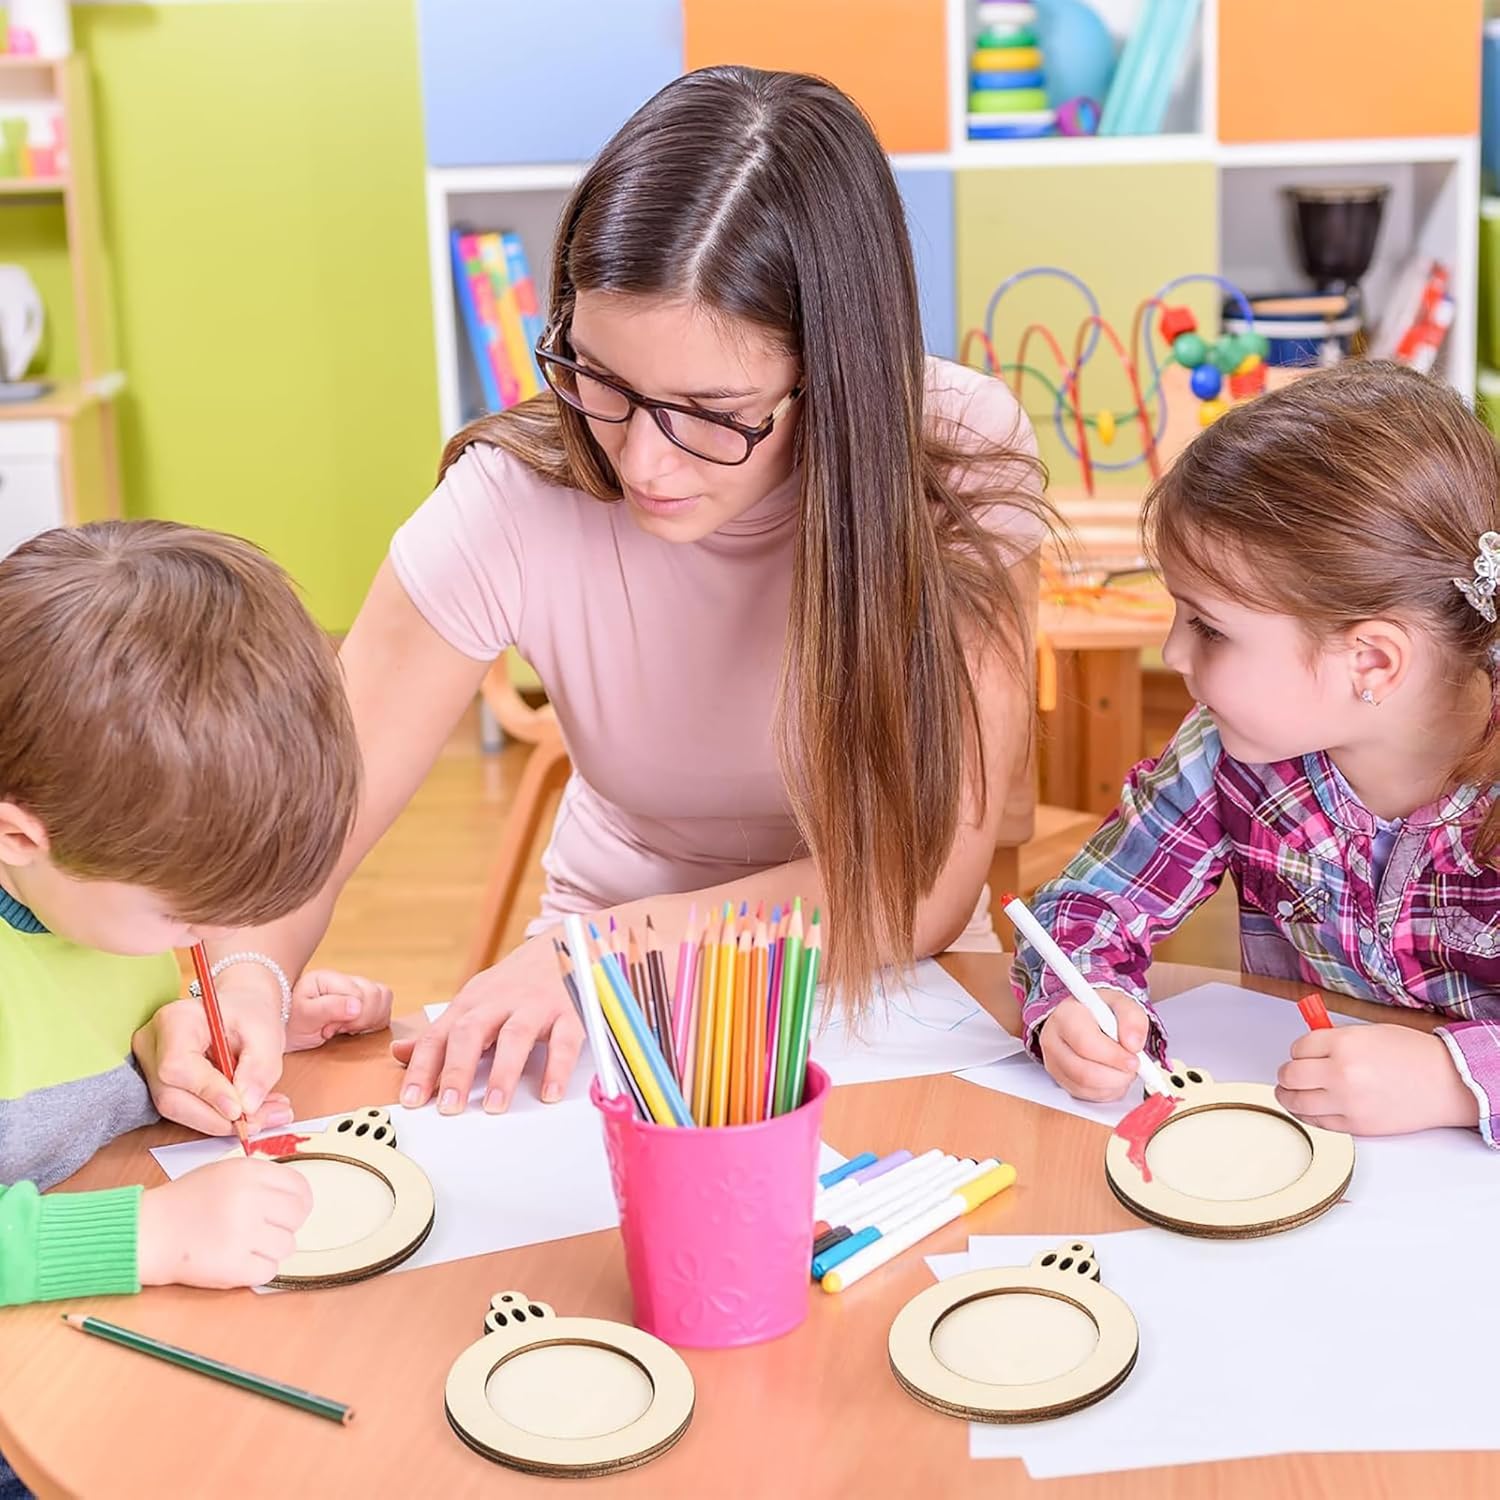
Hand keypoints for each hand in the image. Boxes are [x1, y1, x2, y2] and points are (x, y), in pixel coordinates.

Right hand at [134, 994, 292, 1136]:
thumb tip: (247, 1106)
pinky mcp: (160, 1084)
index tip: (240, 1110)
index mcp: (175, 1020)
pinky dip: (217, 1118)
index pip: (177, 1066)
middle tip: (259, 1122)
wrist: (240, 1008)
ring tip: (262, 1117)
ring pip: (177, 1110)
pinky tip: (249, 1115)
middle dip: (217, 1118)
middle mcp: (153, 1044)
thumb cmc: (249, 1013)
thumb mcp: (266, 1033)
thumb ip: (260, 1068)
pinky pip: (184, 1111)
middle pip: (171, 1097)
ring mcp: (150, 1066)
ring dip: (221, 1122)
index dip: (208, 1092)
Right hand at [138, 1157, 312, 1288]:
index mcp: (249, 1172)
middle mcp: (249, 1199)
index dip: (300, 1201)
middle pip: (298, 1217)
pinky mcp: (233, 1266)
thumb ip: (262, 1180)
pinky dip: (257, 1270)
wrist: (148, 1231)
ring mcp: (242, 1234)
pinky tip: (239, 1261)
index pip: (300, 1187)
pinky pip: (269, 1271)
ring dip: (271, 1249)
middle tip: (264, 1230)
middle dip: (285, 1226)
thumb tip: (300, 1197)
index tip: (290, 1211)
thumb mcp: (225, 1172)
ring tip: (246, 1245)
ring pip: (287, 1246)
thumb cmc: (187, 1201)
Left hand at [284, 968, 393, 1051]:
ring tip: (344, 1030)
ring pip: (384, 998)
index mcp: (329, 978)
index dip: (351, 1018)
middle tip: (335, 1030)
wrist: (278, 1035)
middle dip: (361, 1020)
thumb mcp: (303, 1017)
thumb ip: (329, 1008)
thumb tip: (357, 1005)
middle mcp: (346, 980)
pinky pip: (383, 1009)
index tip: (327, 1030)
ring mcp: (355, 990)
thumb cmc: (288, 1025)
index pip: (362, 994)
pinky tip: (353, 1030)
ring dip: (369, 1020)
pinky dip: (374, 1022)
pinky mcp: (363, 1004)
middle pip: (377, 994)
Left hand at [391, 935, 583, 1114]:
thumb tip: (400, 1053)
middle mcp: (499, 1001)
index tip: (413, 1100)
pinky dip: (558, 1067)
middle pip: (472, 1032)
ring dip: (503, 1071)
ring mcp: (535, 1005)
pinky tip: (549, 1093)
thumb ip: (442, 1031)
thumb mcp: (475, 1000)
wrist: (564, 945)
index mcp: (471, 1002)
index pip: (439, 1036)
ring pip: (515, 1035)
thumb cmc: (515, 982)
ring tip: (494, 1106)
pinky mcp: (568, 1011)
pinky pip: (564, 1040)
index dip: (423, 1068)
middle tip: (450, 1107)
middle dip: (458, 1070)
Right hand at [1038, 989, 1150, 1102]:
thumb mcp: (1122, 1004)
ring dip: (1114, 1084)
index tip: (1134, 1060)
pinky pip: (1086, 1095)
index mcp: (1065, 1016)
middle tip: (1134, 1067)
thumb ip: (1132, 1018)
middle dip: (1116, 1075)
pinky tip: (1114, 1076)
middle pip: (1083, 1072)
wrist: (1087, 1019)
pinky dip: (1107, 1091)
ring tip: (1124, 1069)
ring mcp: (1053, 1063)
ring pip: (1085, 1087)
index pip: (1085, 1044)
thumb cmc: (1102, 1013)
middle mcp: (1052, 1040)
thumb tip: (1133, 1045)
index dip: (1113, 1057)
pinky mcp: (1060, 1080)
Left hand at [1276, 1023, 1478, 1134]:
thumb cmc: (1412, 1055)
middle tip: (1289, 1075)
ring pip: (1296, 1102)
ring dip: (1289, 1096)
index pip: (1298, 1048)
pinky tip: (1310, 1108)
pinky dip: (1308, 1115)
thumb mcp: (1367, 1033)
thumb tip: (1307, 1051)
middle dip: (1287, 1074)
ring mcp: (1347, 1103)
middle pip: (1290, 1076)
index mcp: (1343, 1045)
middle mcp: (1341, 1074)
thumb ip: (1334, 1040)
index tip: (1302, 1054)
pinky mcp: (1356, 1125)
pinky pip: (1317, 1122)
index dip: (1298, 1051)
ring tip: (1290, 1093)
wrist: (1446, 1082)